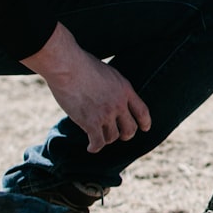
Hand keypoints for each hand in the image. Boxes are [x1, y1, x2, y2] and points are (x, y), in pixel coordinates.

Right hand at [21, 23, 151, 152]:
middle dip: (125, 134)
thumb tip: (111, 95)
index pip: (142, 111)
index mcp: (125, 89)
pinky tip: (90, 148)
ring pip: (112, 137)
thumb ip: (113, 87)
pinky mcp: (91, 122)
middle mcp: (119, 104)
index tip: (145, 128)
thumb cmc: (82, 64)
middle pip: (130, 129)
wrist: (67, 65)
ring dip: (106, 138)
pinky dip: (94, 147)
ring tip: (98, 136)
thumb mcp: (107, 73)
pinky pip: (98, 142)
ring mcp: (106, 114)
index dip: (145, 122)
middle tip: (118, 135)